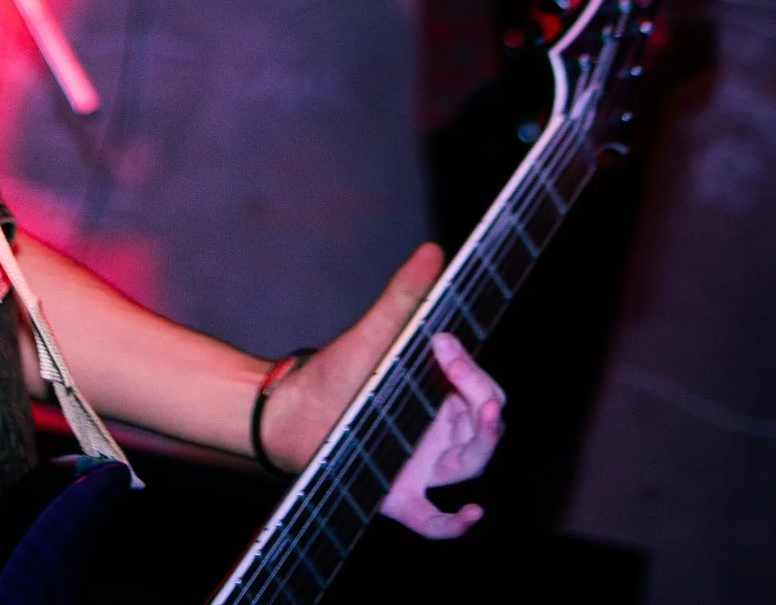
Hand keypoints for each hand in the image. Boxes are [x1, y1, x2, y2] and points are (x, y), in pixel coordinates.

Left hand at [259, 245, 506, 538]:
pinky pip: (434, 520)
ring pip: (470, 465)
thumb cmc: (336, 371)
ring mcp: (421, 466)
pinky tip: (472, 513)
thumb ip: (405, 297)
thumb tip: (433, 252)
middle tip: (478, 395)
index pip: (482, 387)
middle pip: (486, 427)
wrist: (287, 410)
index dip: (473, 370)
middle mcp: (440, 432)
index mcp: (442, 395)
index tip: (443, 343)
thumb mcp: (376, 333)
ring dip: (481, 446)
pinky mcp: (397, 496)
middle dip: (487, 405)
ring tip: (480, 420)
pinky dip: (456, 523)